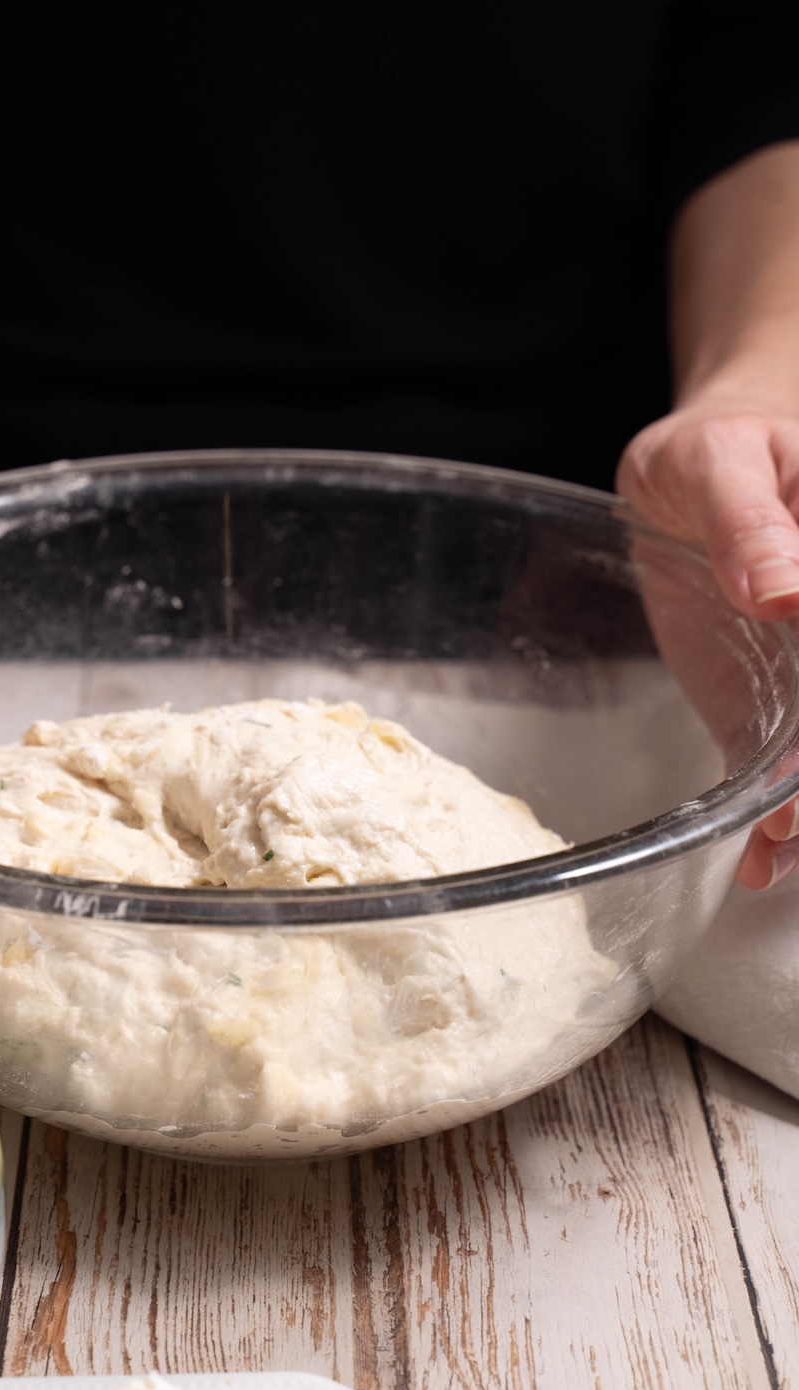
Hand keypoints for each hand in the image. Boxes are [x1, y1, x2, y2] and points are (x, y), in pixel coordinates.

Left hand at [617, 402, 798, 888]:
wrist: (688, 465)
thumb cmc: (714, 446)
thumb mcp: (723, 461)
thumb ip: (752, 525)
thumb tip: (788, 589)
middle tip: (792, 821)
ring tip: (777, 849)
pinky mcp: (768, 704)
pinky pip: (781, 767)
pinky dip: (775, 817)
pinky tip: (760, 857)